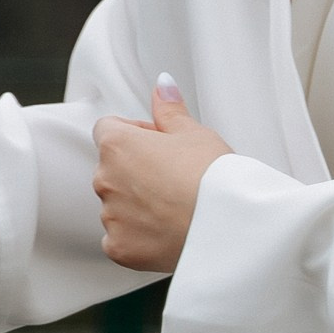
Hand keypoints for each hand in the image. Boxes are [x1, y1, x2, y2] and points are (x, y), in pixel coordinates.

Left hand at [92, 75, 229, 273]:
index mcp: (117, 146)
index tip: (162, 145)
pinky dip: (137, 236)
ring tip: (176, 206)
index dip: (137, 134)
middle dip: (137, 170)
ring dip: (137, 203)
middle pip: (113, 168)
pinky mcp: (119, 248)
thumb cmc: (213, 177)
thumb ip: (169, 109)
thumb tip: (161, 84)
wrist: (229, 226)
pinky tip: (166, 230)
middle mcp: (105, 180)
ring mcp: (110, 216)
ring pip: (117, 204)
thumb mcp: (194, 133)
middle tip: (175, 177)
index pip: (109, 129)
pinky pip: (119, 237)